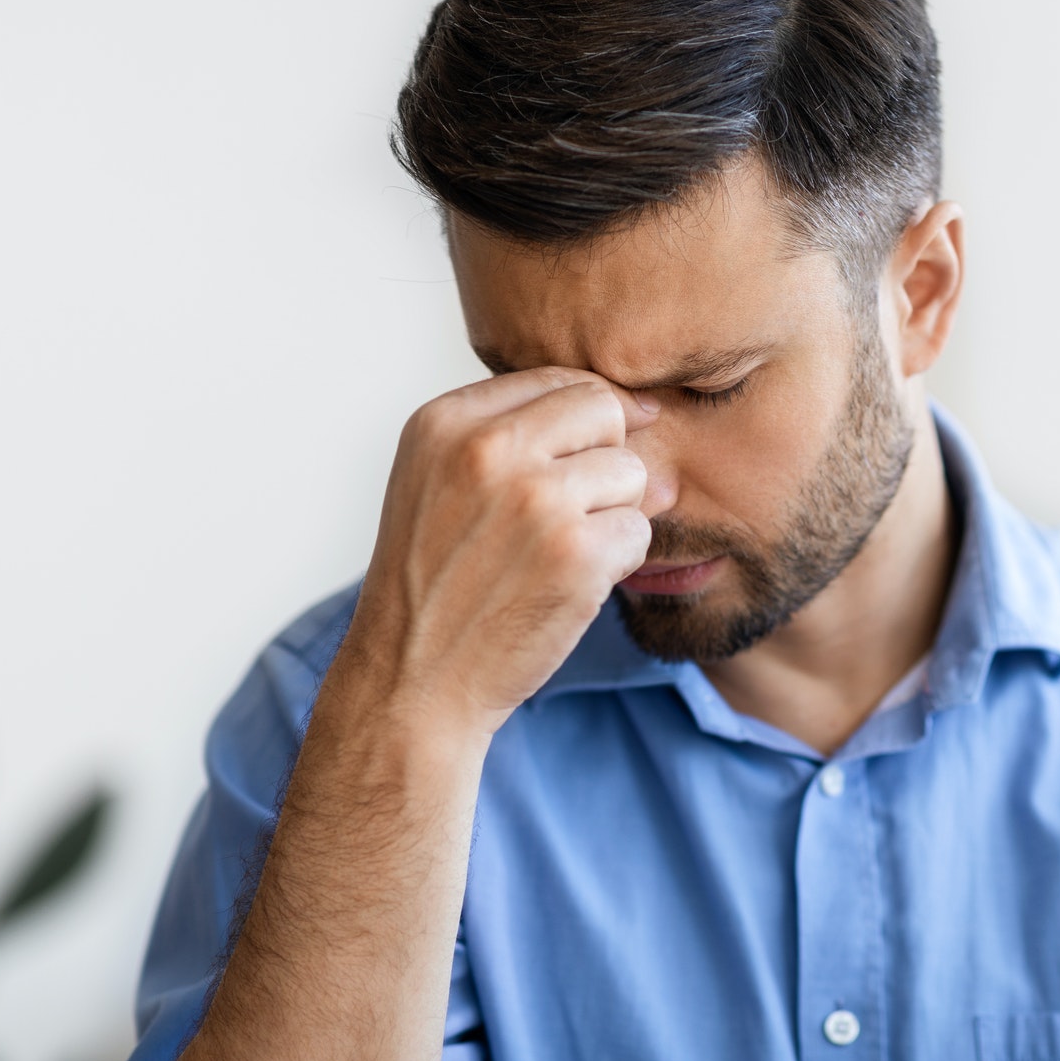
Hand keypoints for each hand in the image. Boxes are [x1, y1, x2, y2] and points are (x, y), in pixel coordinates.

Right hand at [336, 367, 656, 738]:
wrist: (412, 680)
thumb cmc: (437, 581)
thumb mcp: (442, 481)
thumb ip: (523, 435)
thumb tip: (647, 411)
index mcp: (445, 421)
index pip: (558, 379)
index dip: (586, 419)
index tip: (581, 458)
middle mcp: (487, 449)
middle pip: (604, 411)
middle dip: (603, 459)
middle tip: (569, 510)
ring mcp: (534, 500)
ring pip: (630, 472)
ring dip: (611, 515)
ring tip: (557, 552)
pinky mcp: (576, 554)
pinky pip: (639, 530)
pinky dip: (616, 562)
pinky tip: (568, 584)